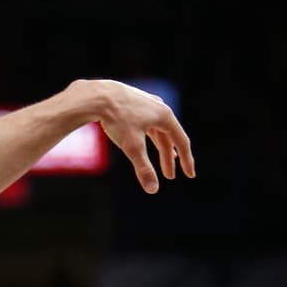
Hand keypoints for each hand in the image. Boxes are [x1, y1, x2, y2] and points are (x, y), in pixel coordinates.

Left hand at [88, 79, 194, 194]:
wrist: (97, 96)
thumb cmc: (116, 120)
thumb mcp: (132, 147)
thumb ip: (143, 168)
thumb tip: (153, 190)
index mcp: (165, 116)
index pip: (181, 141)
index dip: (186, 160)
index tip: (190, 175)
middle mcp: (159, 107)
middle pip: (169, 137)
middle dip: (169, 158)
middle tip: (169, 176)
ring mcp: (147, 103)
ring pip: (158, 130)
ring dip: (161, 147)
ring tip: (166, 160)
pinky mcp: (134, 103)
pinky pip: (147, 123)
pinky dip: (150, 136)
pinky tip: (147, 139)